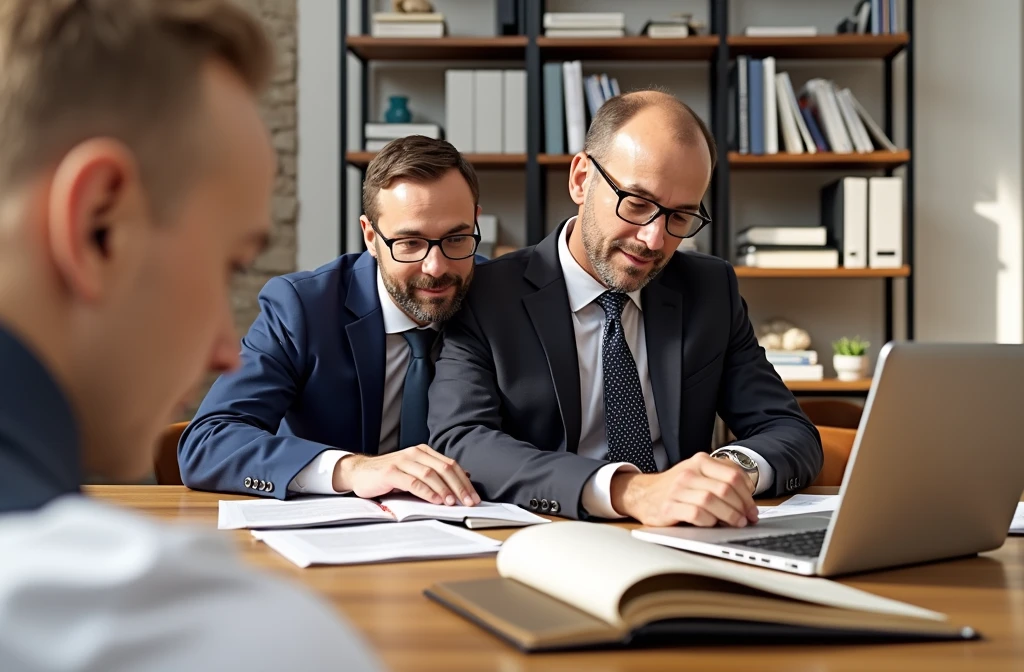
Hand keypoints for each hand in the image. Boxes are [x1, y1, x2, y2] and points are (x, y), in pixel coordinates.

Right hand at [332, 444, 479, 506]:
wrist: (359, 472)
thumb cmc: (389, 475)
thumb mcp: (415, 471)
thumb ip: (435, 473)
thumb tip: (463, 478)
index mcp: (423, 451)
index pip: (450, 464)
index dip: (464, 481)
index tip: (473, 496)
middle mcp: (415, 453)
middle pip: (444, 468)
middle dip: (459, 487)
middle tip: (469, 501)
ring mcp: (403, 461)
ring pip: (430, 474)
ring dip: (445, 490)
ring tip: (454, 502)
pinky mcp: (391, 472)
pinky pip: (413, 482)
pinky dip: (427, 492)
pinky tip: (435, 500)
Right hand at [609, 453, 758, 527]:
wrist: (642, 494)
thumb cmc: (676, 488)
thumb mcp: (698, 475)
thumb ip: (720, 480)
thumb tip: (747, 501)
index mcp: (700, 461)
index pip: (733, 475)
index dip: (748, 495)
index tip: (752, 509)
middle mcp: (689, 472)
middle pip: (725, 489)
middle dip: (741, 507)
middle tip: (747, 519)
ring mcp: (678, 489)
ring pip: (712, 501)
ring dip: (729, 516)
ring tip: (735, 523)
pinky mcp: (669, 506)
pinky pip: (695, 514)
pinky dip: (708, 521)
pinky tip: (712, 523)